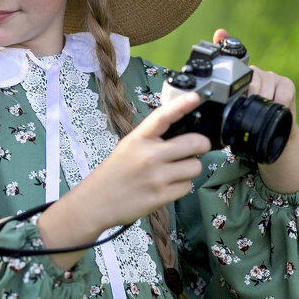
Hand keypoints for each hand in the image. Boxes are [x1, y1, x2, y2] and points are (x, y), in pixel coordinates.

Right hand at [38, 91, 210, 259]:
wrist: (96, 201)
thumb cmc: (115, 172)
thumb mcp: (129, 147)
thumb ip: (153, 139)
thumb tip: (184, 135)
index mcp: (138, 138)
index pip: (162, 117)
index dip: (181, 105)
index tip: (195, 97)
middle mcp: (149, 156)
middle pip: (194, 143)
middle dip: (201, 145)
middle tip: (198, 147)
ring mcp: (156, 177)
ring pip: (195, 167)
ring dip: (190, 168)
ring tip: (175, 171)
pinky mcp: (161, 196)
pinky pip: (187, 186)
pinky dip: (182, 186)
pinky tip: (168, 186)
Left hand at [213, 28, 298, 192]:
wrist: (272, 137)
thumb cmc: (248, 127)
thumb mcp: (229, 119)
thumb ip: (218, 109)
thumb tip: (198, 100)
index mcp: (236, 78)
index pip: (230, 55)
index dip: (224, 41)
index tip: (219, 33)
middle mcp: (253, 72)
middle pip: (250, 74)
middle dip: (247, 91)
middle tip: (246, 103)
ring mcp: (270, 76)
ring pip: (265, 82)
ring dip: (263, 99)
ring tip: (260, 110)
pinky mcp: (286, 84)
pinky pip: (282, 91)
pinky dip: (279, 102)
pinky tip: (276, 108)